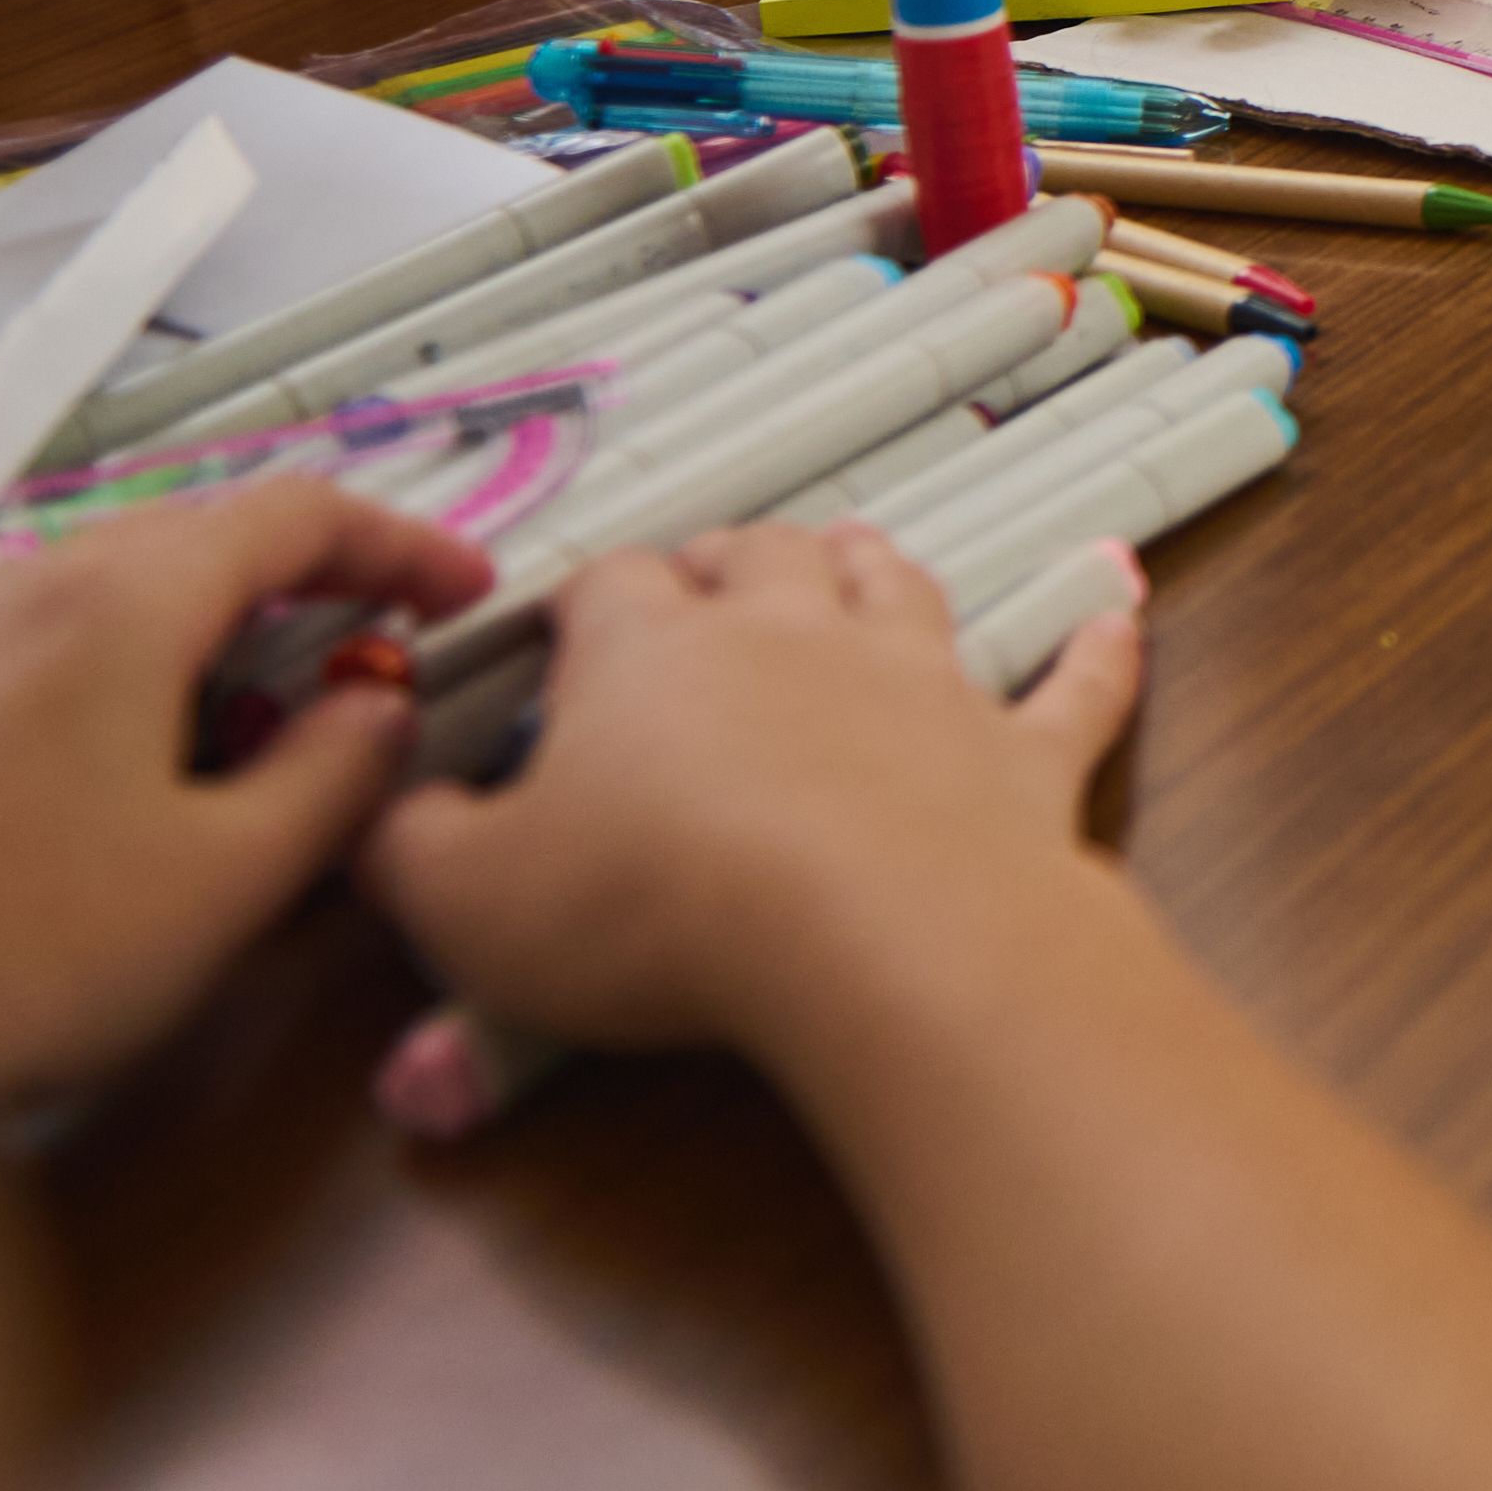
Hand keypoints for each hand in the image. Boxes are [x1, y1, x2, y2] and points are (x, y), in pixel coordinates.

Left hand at [0, 480, 489, 1136]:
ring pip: (95, 590)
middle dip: (299, 583)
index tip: (460, 594)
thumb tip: (377, 713)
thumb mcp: (233, 879)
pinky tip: (107, 773)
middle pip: (190, 536)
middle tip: (367, 653)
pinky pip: (16, 646)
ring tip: (239, 725)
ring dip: (195, 631)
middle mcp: (5, 596)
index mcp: (109, 608)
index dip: (400, 545)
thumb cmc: (27, 967)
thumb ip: (336, 774)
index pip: (291, 516)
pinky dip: (102, 671)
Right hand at [363, 524, 1139, 1061]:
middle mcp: (795, 632)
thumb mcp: (470, 902)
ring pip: (897, 586)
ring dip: (871, 567)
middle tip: (705, 569)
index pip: (608, 590)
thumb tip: (372, 816)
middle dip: (726, 560)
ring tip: (852, 552)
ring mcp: (922, 682)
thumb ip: (407, 852)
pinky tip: (1118, 606)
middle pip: (759, 559)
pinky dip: (1098, 645)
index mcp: (653, 648)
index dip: (578, 606)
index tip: (557, 634)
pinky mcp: (1023, 754)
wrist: (873, 938)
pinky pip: (1074, 684)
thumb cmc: (659, 912)